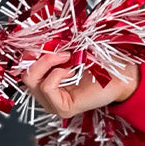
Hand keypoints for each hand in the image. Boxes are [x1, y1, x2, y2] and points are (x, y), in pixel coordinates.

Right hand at [19, 50, 139, 118]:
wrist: (120, 76)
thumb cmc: (99, 63)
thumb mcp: (70, 51)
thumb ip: (52, 47)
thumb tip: (36, 36)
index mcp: (45, 82)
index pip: (23, 68)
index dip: (30, 52)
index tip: (47, 41)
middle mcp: (46, 96)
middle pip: (24, 75)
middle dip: (38, 57)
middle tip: (58, 50)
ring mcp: (52, 104)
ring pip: (31, 81)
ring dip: (48, 63)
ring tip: (67, 58)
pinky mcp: (62, 109)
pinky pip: (46, 87)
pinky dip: (56, 74)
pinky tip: (71, 71)